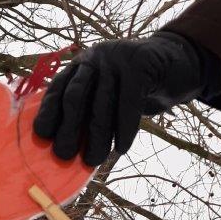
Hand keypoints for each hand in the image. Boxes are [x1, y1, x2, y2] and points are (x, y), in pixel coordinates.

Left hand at [33, 32, 204, 165]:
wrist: (178, 62)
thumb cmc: (136, 89)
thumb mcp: (107, 93)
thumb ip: (88, 110)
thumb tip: (64, 146)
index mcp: (80, 65)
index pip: (57, 89)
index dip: (48, 113)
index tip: (43, 137)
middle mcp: (94, 58)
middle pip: (74, 97)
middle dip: (67, 128)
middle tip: (64, 155)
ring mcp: (116, 58)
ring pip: (102, 105)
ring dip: (97, 138)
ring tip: (94, 160)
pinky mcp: (140, 63)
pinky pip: (129, 103)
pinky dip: (125, 129)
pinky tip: (121, 148)